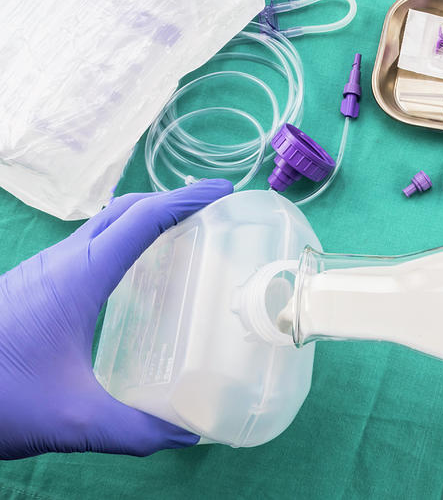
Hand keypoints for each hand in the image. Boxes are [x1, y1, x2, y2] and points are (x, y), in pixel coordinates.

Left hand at [0, 180, 232, 459]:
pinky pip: (86, 246)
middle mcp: (61, 263)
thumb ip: (137, 430)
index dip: (187, 200)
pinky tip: (130, 278)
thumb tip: (189, 434)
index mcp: (79, 277)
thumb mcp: (74, 421)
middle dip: (170, 201)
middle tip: (210, 212)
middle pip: (123, 210)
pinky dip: (120, 242)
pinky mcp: (31, 286)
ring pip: (101, 225)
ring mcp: (41, 271)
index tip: (225, 193)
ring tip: (180, 238)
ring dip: (143, 220)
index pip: (142, 220)